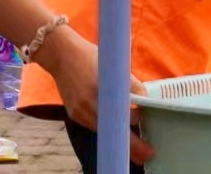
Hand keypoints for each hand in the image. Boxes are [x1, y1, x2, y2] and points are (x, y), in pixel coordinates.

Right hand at [38, 27, 153, 164]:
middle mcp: (91, 103)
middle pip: (115, 128)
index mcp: (104, 88)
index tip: (148, 125)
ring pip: (104, 131)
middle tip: (148, 153)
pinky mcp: (74, 114)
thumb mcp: (116, 67)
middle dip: (132, 143)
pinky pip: (94, 126)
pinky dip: (107, 131)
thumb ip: (130, 84)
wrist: (62, 56)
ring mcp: (81, 111)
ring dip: (120, 140)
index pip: (125, 110)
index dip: (138, 118)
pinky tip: (118, 137)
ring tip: (138, 153)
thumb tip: (144, 100)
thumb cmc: (93, 57)